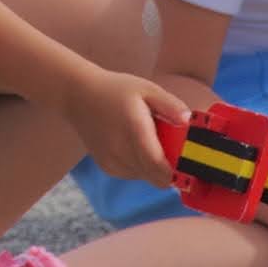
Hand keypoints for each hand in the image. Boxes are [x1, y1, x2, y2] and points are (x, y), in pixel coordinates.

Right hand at [65, 67, 188, 188]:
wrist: (78, 95)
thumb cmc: (116, 90)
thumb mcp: (146, 89)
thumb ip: (170, 105)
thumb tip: (188, 121)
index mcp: (134, 129)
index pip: (158, 165)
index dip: (176, 173)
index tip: (188, 168)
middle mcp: (121, 149)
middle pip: (156, 177)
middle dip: (171, 170)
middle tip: (176, 152)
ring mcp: (112, 161)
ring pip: (147, 178)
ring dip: (156, 168)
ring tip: (150, 141)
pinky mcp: (108, 167)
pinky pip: (135, 175)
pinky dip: (142, 166)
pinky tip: (135, 145)